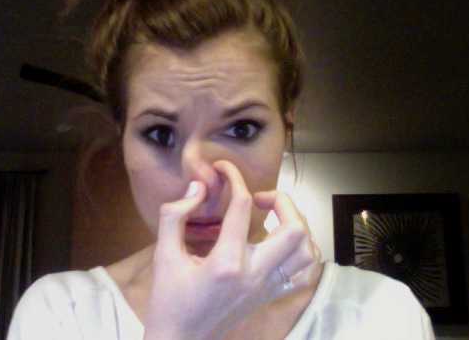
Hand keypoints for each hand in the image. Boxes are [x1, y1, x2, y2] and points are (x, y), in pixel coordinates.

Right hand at [143, 160, 320, 339]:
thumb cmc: (168, 301)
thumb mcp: (162, 256)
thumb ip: (175, 216)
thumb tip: (198, 187)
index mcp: (226, 262)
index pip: (242, 206)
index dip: (233, 177)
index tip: (223, 168)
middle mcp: (255, 274)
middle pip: (293, 227)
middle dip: (282, 200)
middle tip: (259, 197)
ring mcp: (267, 287)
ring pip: (306, 249)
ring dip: (296, 224)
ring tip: (274, 218)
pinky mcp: (271, 296)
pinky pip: (303, 271)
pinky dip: (302, 250)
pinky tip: (283, 242)